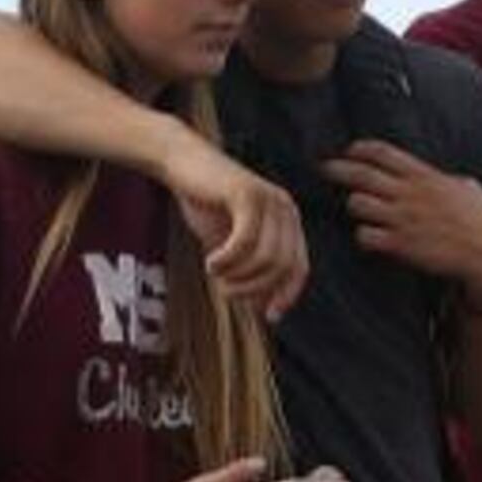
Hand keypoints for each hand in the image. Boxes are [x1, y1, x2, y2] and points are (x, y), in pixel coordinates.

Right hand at [160, 136, 306, 320]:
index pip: (299, 268)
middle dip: (254, 289)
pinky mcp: (247, 194)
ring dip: (238, 277)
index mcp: (288, 221)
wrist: (182, 165)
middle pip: (282, 268)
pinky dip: (227, 261)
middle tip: (225, 293)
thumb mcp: (231, 248)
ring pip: (266, 259)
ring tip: (215, 276)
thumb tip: (265, 311)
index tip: (268, 316)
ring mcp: (269, 199)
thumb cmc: (206, 206)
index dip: (286, 296)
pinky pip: (245, 242)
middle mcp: (285, 209)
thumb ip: (249, 274)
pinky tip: (210, 263)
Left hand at [319, 140, 481, 305]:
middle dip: (336, 169)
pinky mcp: (401, 246)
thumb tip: (436, 177)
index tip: (348, 151)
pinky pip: (364, 236)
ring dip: (352, 206)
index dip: (360, 149)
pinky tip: (368, 238)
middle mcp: (409, 194)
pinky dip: (361, 236)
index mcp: (425, 176)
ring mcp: (403, 220)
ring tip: (356, 210)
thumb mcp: (467, 187)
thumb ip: (443, 180)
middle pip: (360, 174)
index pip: (383, 152)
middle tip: (322, 169)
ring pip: (356, 203)